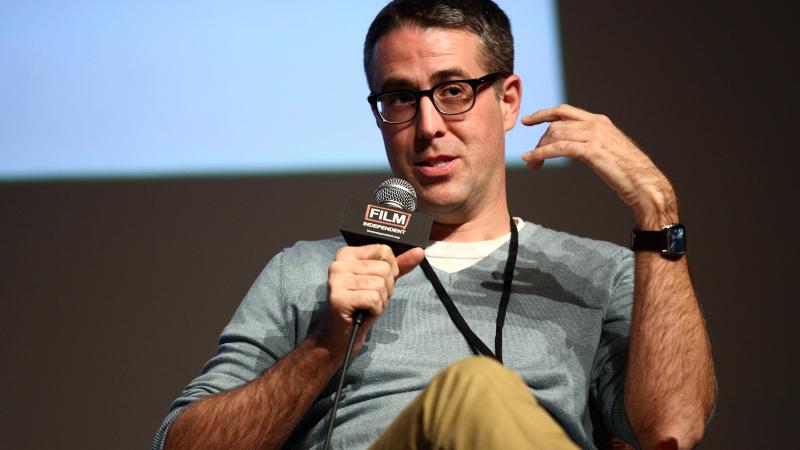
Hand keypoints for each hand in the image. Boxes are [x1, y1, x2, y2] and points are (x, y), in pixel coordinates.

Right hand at [320, 244, 423, 358]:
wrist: (343, 334)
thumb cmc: (363, 305)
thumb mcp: (383, 281)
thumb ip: (400, 265)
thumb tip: (419, 251)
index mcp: (347, 254)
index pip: (384, 250)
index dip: (390, 269)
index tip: (377, 282)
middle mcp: (338, 264)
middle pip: (384, 268)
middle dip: (386, 288)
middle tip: (371, 299)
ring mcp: (336, 281)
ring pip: (380, 284)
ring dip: (381, 300)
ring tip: (367, 306)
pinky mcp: (338, 298)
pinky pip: (373, 298)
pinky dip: (375, 309)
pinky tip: (364, 313)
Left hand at [521, 104, 677, 227]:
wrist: (645, 183)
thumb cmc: (627, 171)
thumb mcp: (608, 149)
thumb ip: (591, 142)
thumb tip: (575, 145)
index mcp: (599, 121)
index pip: (564, 111)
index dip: (543, 114)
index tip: (528, 120)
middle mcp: (596, 124)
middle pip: (556, 125)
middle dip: (539, 141)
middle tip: (530, 157)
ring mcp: (595, 135)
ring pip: (555, 136)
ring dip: (538, 150)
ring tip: (531, 164)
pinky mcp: (592, 150)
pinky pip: (559, 148)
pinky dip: (541, 154)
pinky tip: (533, 160)